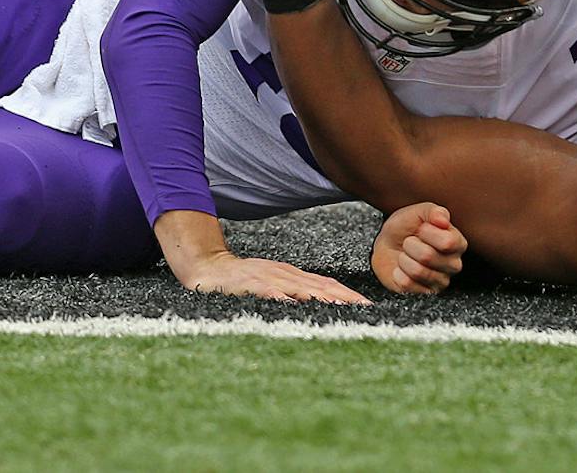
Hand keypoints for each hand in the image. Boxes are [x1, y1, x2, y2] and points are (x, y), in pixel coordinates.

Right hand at [181, 249, 370, 304]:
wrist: (207, 267)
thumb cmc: (241, 280)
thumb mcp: (272, 283)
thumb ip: (294, 292)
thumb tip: (321, 303)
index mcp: (292, 276)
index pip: (327, 284)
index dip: (348, 295)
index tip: (369, 307)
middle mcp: (284, 274)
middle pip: (320, 284)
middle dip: (345, 298)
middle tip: (366, 310)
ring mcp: (267, 278)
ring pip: (300, 287)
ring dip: (322, 296)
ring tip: (341, 307)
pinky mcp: (248, 283)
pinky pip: (268, 290)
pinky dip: (282, 296)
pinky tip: (293, 303)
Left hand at [371, 203, 466, 295]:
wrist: (387, 245)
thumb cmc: (406, 227)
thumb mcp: (419, 212)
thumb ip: (433, 212)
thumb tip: (443, 219)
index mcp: (457, 243)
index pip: (447, 242)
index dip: (427, 232)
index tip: (420, 228)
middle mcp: (454, 264)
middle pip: (429, 257)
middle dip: (410, 245)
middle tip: (409, 242)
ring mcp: (441, 282)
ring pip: (417, 271)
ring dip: (403, 258)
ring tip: (405, 254)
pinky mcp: (425, 295)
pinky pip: (407, 284)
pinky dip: (398, 273)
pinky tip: (401, 269)